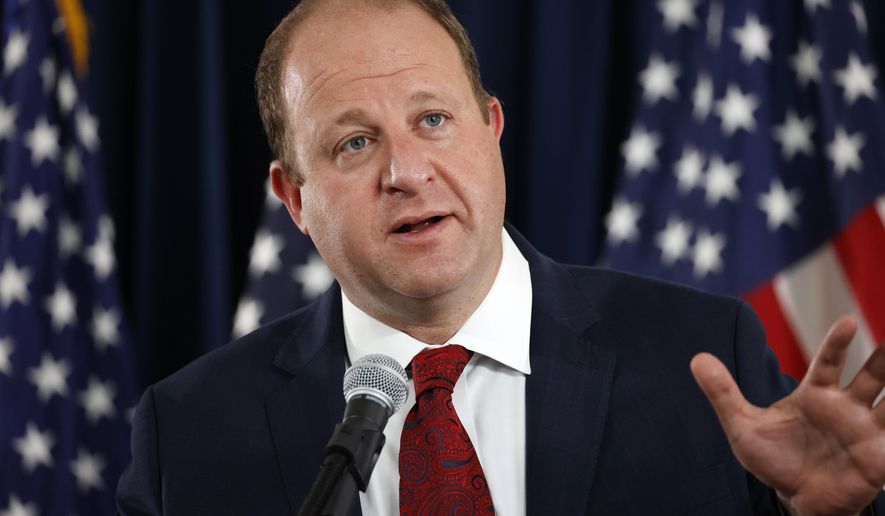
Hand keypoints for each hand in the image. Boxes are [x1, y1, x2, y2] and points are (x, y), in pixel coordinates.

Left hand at [690, 315, 884, 515]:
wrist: (796, 501)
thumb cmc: (774, 460)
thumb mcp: (743, 427)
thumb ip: (723, 393)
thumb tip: (696, 358)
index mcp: (816, 395)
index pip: (829, 362)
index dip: (838, 343)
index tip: (846, 321)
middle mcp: (846, 407)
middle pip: (873, 376)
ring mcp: (866, 431)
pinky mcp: (879, 458)